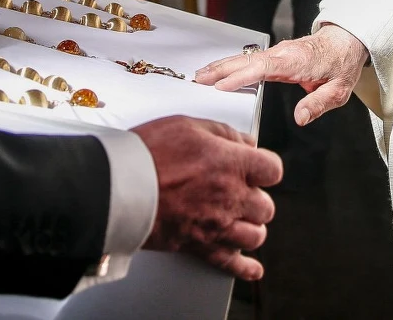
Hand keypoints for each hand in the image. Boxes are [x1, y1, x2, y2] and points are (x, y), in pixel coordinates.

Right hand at [130, 116, 281, 280]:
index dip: (265, 168)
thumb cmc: (149, 153)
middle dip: (256, 199)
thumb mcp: (189, 126)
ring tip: (240, 220)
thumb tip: (246, 142)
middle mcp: (231, 197)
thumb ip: (224, 133)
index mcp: (232, 164)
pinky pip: (231, 262)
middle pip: (265, 206)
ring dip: (250, 228)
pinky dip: (244, 267)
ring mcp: (217, 224)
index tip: (258, 168)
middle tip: (242, 194)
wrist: (119, 187)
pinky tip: (252, 267)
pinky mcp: (199, 245)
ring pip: (255, 235)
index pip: (273, 170)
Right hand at [196, 24, 367, 126]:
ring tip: (201, 74)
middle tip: (199, 79)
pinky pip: (250, 58)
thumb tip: (300, 118)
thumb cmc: (342, 65)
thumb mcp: (338, 90)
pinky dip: (232, 63)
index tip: (222, 86)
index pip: (263, 68)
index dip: (241, 77)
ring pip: (246, 58)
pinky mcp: (276, 54)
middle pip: (247, 60)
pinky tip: (219, 69)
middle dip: (222, 69)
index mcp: (296, 62)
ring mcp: (278, 52)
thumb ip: (318, 104)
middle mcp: (282, 53)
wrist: (347, 41)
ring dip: (222, 65)